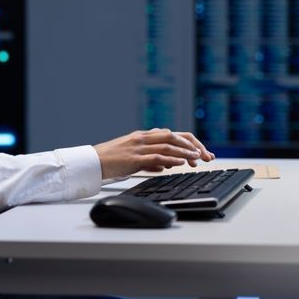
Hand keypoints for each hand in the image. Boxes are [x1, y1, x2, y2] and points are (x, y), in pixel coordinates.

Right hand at [93, 128, 214, 179]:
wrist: (92, 162)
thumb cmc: (112, 160)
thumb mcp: (134, 158)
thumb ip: (151, 159)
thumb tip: (166, 164)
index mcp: (144, 136)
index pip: (172, 135)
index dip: (189, 142)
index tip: (201, 152)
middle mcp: (144, 138)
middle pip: (174, 136)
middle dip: (193, 145)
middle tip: (206, 155)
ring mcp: (139, 146)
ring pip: (168, 144)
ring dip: (185, 151)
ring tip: (198, 158)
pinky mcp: (134, 157)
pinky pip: (156, 156)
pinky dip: (171, 159)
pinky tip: (180, 163)